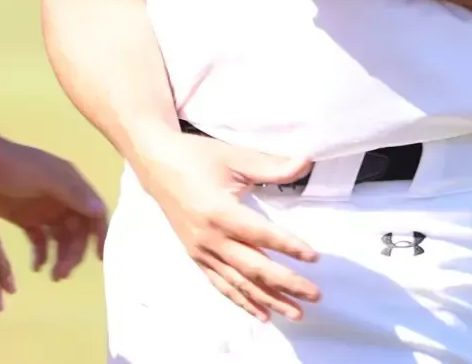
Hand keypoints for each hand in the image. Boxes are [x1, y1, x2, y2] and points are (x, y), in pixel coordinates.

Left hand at [0, 131, 109, 281]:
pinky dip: (42, 254)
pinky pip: (41, 241)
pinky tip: (36, 266)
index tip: (100, 258)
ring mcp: (43, 209)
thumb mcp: (44, 176)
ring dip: (61, 257)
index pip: (95, 212)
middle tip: (62, 274)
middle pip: (79, 231)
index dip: (101, 234)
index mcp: (70, 183)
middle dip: (75, 253)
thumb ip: (72, 192)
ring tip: (53, 276)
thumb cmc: (12, 165)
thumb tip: (99, 210)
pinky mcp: (25, 218)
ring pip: (61, 239)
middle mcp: (61, 197)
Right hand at [132, 130, 321, 322]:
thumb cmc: (196, 158)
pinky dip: (242, 301)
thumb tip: (306, 163)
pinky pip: (221, 284)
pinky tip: (263, 314)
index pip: (261, 235)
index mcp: (220, 212)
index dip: (289, 246)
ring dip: (269, 300)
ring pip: (240, 282)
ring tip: (296, 313)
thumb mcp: (234, 156)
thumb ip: (271, 165)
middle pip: (254, 267)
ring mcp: (201, 251)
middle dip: (286, 283)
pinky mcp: (196, 256)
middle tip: (315, 295)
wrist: (156, 165)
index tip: (314, 257)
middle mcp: (211, 238)